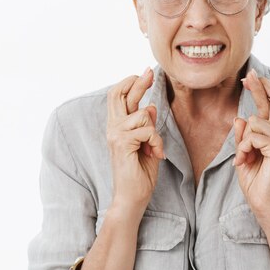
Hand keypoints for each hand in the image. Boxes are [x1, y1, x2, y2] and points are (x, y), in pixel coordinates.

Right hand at [106, 67, 164, 215]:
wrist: (131, 198)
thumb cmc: (139, 174)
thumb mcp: (148, 145)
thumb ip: (146, 126)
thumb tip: (150, 106)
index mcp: (117, 126)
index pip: (119, 96)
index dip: (131, 83)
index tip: (145, 74)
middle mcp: (113, 127)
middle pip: (120, 94)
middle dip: (138, 81)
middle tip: (150, 71)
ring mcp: (115, 134)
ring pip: (142, 114)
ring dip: (155, 132)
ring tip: (154, 149)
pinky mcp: (121, 143)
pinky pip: (147, 131)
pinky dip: (156, 142)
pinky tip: (155, 155)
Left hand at [233, 69, 269, 218]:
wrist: (264, 203)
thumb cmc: (255, 180)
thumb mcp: (243, 154)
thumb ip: (243, 136)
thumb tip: (241, 117)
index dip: (262, 89)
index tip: (250, 76)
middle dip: (260, 86)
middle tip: (248, 75)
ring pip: (255, 121)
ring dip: (242, 140)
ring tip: (244, 157)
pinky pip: (253, 136)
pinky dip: (244, 148)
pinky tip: (246, 160)